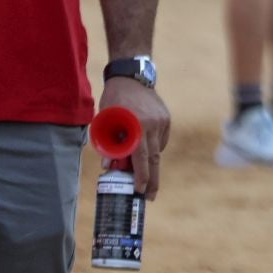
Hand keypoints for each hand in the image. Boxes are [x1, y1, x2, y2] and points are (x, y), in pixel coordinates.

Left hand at [100, 77, 170, 200]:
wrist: (132, 76)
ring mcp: (162, 122)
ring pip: (157, 150)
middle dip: (152, 180)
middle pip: (154, 159)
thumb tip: (109, 166)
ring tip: (140, 165)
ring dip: (149, 161)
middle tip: (150, 196)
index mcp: (137, 126)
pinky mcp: (166, 119)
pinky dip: (152, 147)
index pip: (141, 157)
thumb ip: (108, 143)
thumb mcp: (105, 120)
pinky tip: (143, 144)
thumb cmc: (114, 99)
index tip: (140, 191)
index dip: (141, 176)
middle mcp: (153, 125)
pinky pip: (160, 140)